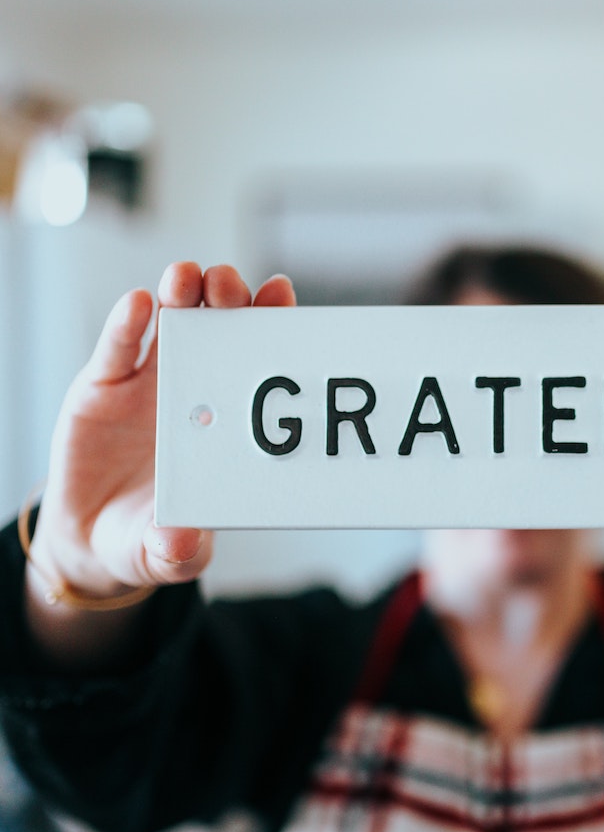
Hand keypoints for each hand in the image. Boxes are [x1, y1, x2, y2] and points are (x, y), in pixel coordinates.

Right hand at [29, 263, 295, 600]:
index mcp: (227, 420)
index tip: (282, 294)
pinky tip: (138, 303)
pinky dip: (127, 323)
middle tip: (231, 286)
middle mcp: (196, 389)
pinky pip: (118, 348)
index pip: (257, 361)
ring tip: (187, 279)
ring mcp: (151, 383)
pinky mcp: (103, 385)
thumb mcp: (168, 552)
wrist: (94, 538)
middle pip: (219, 328)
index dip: (272, 324)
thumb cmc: (152, 537)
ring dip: (182, 295)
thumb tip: (181, 544)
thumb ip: (177, 551)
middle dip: (228, 300)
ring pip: (171, 323)